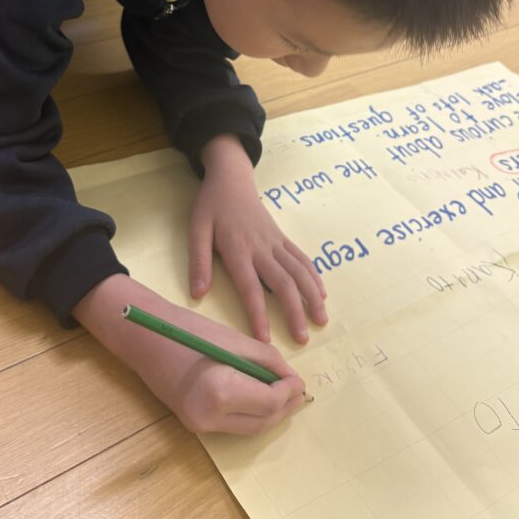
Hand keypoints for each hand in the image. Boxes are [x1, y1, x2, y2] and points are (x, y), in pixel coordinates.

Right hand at [73, 274, 305, 434]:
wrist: (144, 339)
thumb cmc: (188, 329)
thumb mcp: (233, 340)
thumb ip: (266, 361)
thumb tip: (291, 378)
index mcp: (220, 392)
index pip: (269, 403)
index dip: (289, 392)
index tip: (299, 378)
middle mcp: (210, 418)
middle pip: (262, 422)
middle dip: (284, 406)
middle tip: (297, 388)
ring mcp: (200, 426)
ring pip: (250, 428)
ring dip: (271, 413)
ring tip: (284, 393)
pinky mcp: (195, 425)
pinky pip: (234, 424)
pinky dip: (252, 413)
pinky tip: (261, 396)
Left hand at [192, 135, 326, 343]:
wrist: (232, 178)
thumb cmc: (211, 206)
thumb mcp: (197, 230)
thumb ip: (199, 262)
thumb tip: (197, 294)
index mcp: (238, 249)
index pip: (250, 288)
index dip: (258, 315)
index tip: (266, 340)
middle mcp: (261, 248)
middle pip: (283, 283)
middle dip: (295, 312)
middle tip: (302, 339)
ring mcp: (275, 242)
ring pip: (299, 271)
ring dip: (311, 297)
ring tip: (321, 320)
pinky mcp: (282, 237)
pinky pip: (302, 258)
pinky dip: (314, 276)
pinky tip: (321, 294)